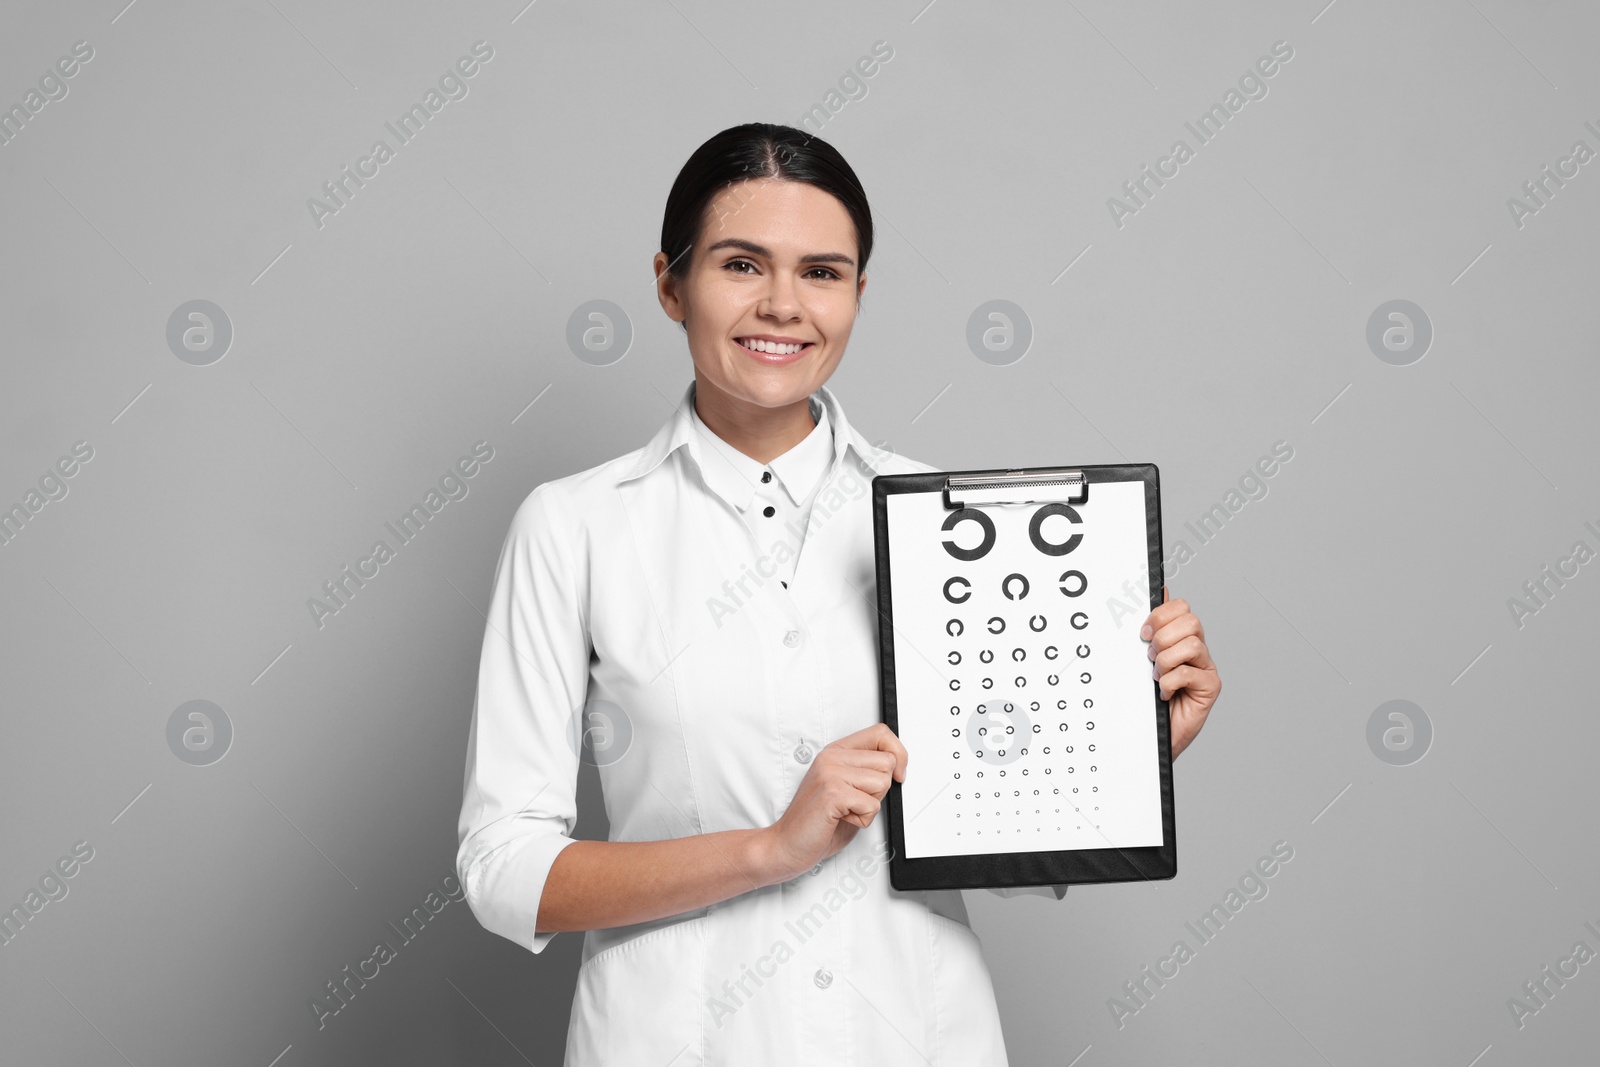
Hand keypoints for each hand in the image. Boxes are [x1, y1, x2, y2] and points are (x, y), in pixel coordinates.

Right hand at [763, 722, 907, 881]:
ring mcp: (831, 773)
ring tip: (846, 810)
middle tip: (855, 800)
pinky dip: (863, 819)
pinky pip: (872, 805)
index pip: (880, 733)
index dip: (898, 753)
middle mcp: (832, 758)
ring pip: (882, 783)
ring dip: (870, 806)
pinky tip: (841, 818)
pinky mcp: (832, 792)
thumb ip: (867, 772)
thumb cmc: (817, 821)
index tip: (898, 773)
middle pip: (887, 762)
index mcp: (836, 752)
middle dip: (880, 788)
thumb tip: (897, 766)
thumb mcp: (846, 788)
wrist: (787, 843)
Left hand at [1142, 588, 1220, 759]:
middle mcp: (1197, 650)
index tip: (1143, 633)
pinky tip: (1164, 692)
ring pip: (1192, 644)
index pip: (1182, 607)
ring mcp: (1206, 668)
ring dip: (1166, 661)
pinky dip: (1169, 682)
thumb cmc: (1148, 696)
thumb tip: (1156, 591)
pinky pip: (1189, 673)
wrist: (1152, 733)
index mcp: (1181, 637)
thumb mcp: (1141, 658)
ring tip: (1156, 676)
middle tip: (1150, 657)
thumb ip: (1151, 627)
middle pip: (1191, 621)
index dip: (1160, 615)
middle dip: (1164, 637)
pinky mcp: (1209, 687)